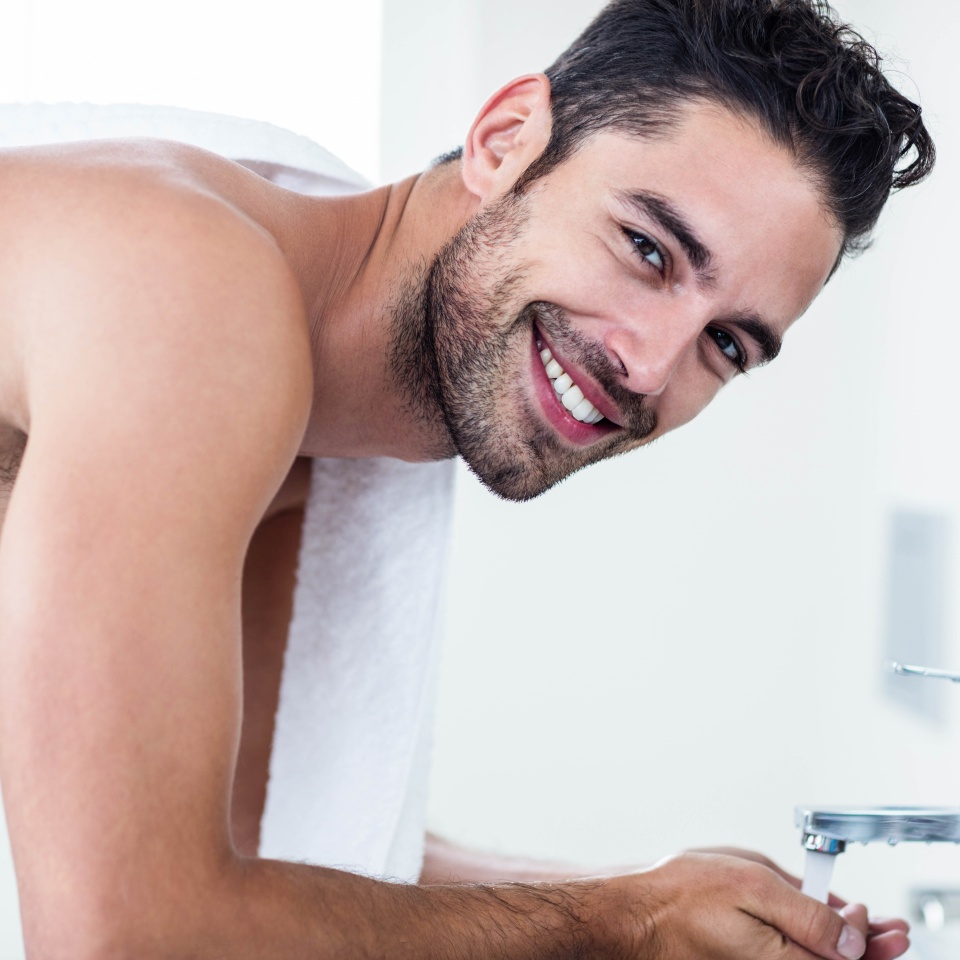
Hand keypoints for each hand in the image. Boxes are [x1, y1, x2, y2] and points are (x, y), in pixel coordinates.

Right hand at [689, 847, 909, 958]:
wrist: (639, 918)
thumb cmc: (683, 898)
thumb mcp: (753, 886)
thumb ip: (808, 914)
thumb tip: (853, 937)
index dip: (876, 943)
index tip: (887, 922)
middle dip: (868, 948)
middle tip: (890, 929)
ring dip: (842, 947)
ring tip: (856, 922)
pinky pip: (789, 959)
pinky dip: (811, 946)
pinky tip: (816, 927)